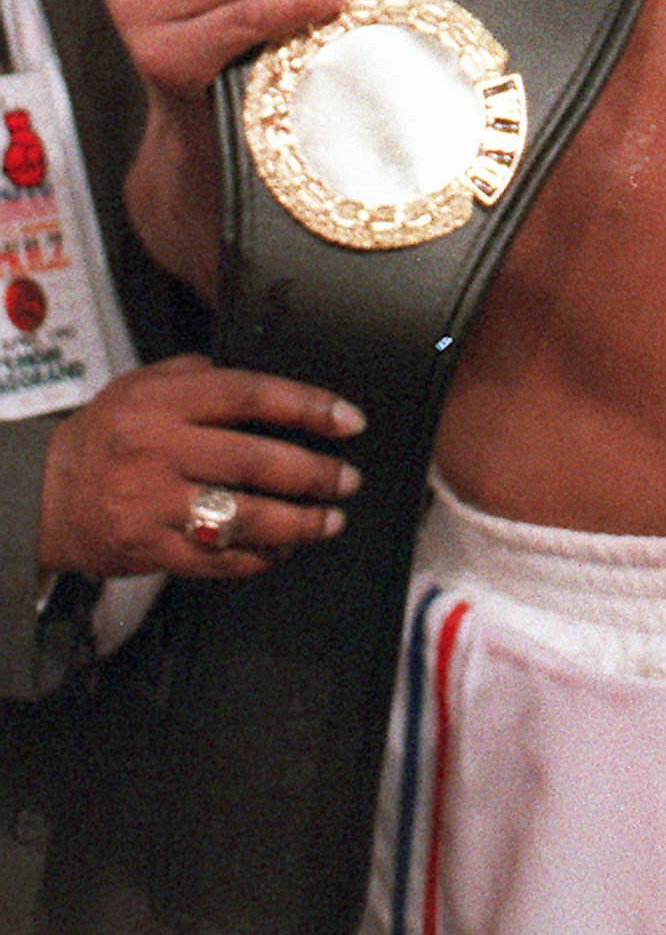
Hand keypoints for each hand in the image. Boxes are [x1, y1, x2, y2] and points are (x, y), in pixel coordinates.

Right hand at [39, 356, 365, 579]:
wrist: (44, 493)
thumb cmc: (107, 433)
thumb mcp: (144, 384)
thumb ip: (203, 377)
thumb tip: (269, 388)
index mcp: (164, 402)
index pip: (250, 396)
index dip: (307, 407)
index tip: (349, 421)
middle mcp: (159, 450)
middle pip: (255, 462)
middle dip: (314, 474)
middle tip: (348, 480)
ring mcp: (153, 504)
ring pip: (241, 518)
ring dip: (297, 524)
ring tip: (330, 521)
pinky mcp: (147, 548)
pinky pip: (214, 559)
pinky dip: (256, 558)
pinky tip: (280, 550)